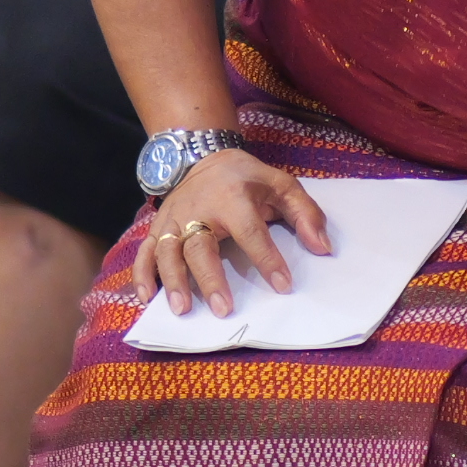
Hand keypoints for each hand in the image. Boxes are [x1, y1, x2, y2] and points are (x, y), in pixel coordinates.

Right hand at [130, 146, 330, 315]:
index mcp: (234, 199)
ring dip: (174, 281)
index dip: (267, 259)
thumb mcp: (281, 185)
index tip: (283, 286)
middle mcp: (199, 210)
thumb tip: (323, 247)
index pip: (251, 232)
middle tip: (224, 309)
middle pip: (200, 246)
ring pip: (169, 252)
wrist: (203, 156)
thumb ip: (306, 214)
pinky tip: (147, 299)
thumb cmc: (246, 179)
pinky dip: (143, 276)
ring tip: (182, 309)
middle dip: (211, 279)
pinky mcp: (158, 228)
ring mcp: (174, 220)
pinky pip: (144, 253)